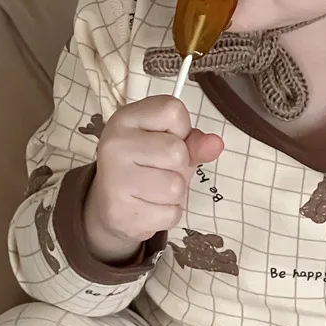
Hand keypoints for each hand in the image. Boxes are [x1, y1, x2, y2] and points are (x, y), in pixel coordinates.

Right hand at [83, 96, 222, 262]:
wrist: (109, 206)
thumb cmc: (145, 168)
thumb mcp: (168, 145)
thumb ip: (194, 142)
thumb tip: (216, 144)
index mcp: (126, 118)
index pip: (173, 111)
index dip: (182, 130)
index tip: (166, 140)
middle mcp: (115, 144)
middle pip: (177, 151)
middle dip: (179, 167)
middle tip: (158, 171)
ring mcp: (114, 179)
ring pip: (175, 187)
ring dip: (174, 194)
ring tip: (154, 191)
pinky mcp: (120, 212)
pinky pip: (170, 214)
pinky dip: (167, 214)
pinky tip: (148, 207)